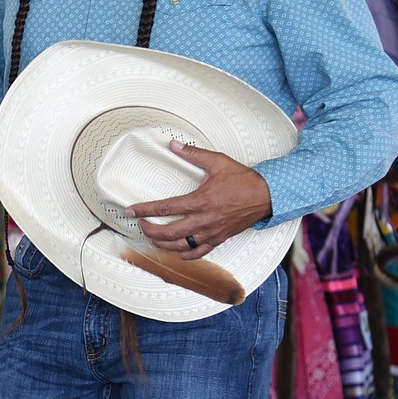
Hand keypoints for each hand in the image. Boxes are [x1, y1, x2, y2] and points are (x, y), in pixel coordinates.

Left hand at [125, 139, 272, 257]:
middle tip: (140, 225)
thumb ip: (193, 153)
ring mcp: (212, 232)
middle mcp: (204, 220)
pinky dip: (186, 254)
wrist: (267, 195)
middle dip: (150, 230)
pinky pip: (199, 252)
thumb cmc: (243, 179)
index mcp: (200, 201)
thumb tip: (173, 144)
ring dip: (163, 243)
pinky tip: (177, 251)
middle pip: (169, 232)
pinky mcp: (220, 238)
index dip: (145, 210)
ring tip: (152, 237)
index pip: (165, 208)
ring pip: (181, 245)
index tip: (130, 211)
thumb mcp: (217, 161)